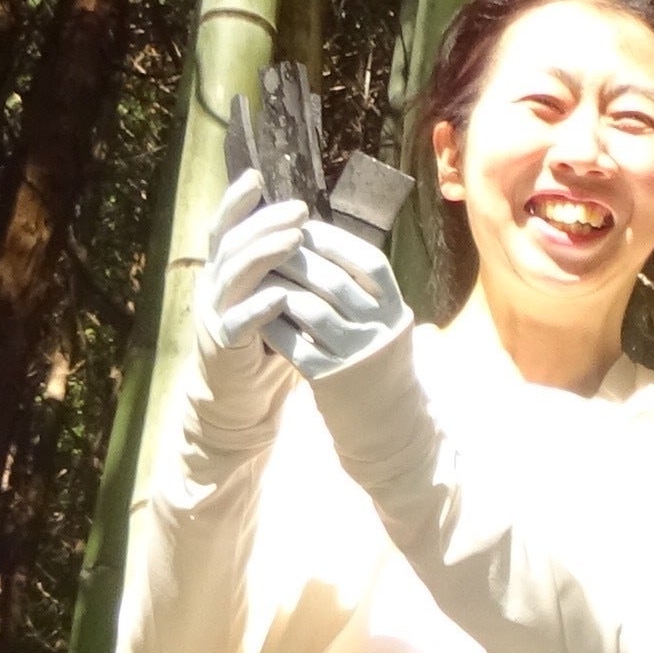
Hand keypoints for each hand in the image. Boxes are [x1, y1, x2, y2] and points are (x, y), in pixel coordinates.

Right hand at [191, 177, 306, 413]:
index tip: (256, 176)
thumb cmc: (264, 340)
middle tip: (298, 210)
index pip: (225, 227)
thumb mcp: (272, 295)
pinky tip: (282, 296)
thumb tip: (308, 228)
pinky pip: (239, 322)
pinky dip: (260, 307)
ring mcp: (215, 313)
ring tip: (295, 240)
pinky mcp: (223, 344)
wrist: (240, 394)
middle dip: (264, 223)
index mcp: (222, 270)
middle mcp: (213, 285)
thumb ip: (280, 267)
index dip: (235, 200)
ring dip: (265, 255)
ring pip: (234, 275)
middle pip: (232, 244)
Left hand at [269, 206, 413, 379]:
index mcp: (396, 311)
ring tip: (258, 276)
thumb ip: (363, 290)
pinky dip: (273, 324)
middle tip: (268, 245)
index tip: (302, 229)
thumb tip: (324, 242)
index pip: (368, 262)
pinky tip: (257, 313)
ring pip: (310, 308)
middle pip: (334, 280)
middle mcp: (380, 330)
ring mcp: (355, 356)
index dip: (334, 241)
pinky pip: (294, 343)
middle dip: (296, 258)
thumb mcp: (385, 324)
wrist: (388, 422)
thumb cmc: (377, 362)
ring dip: (279, 288)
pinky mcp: (330, 380)